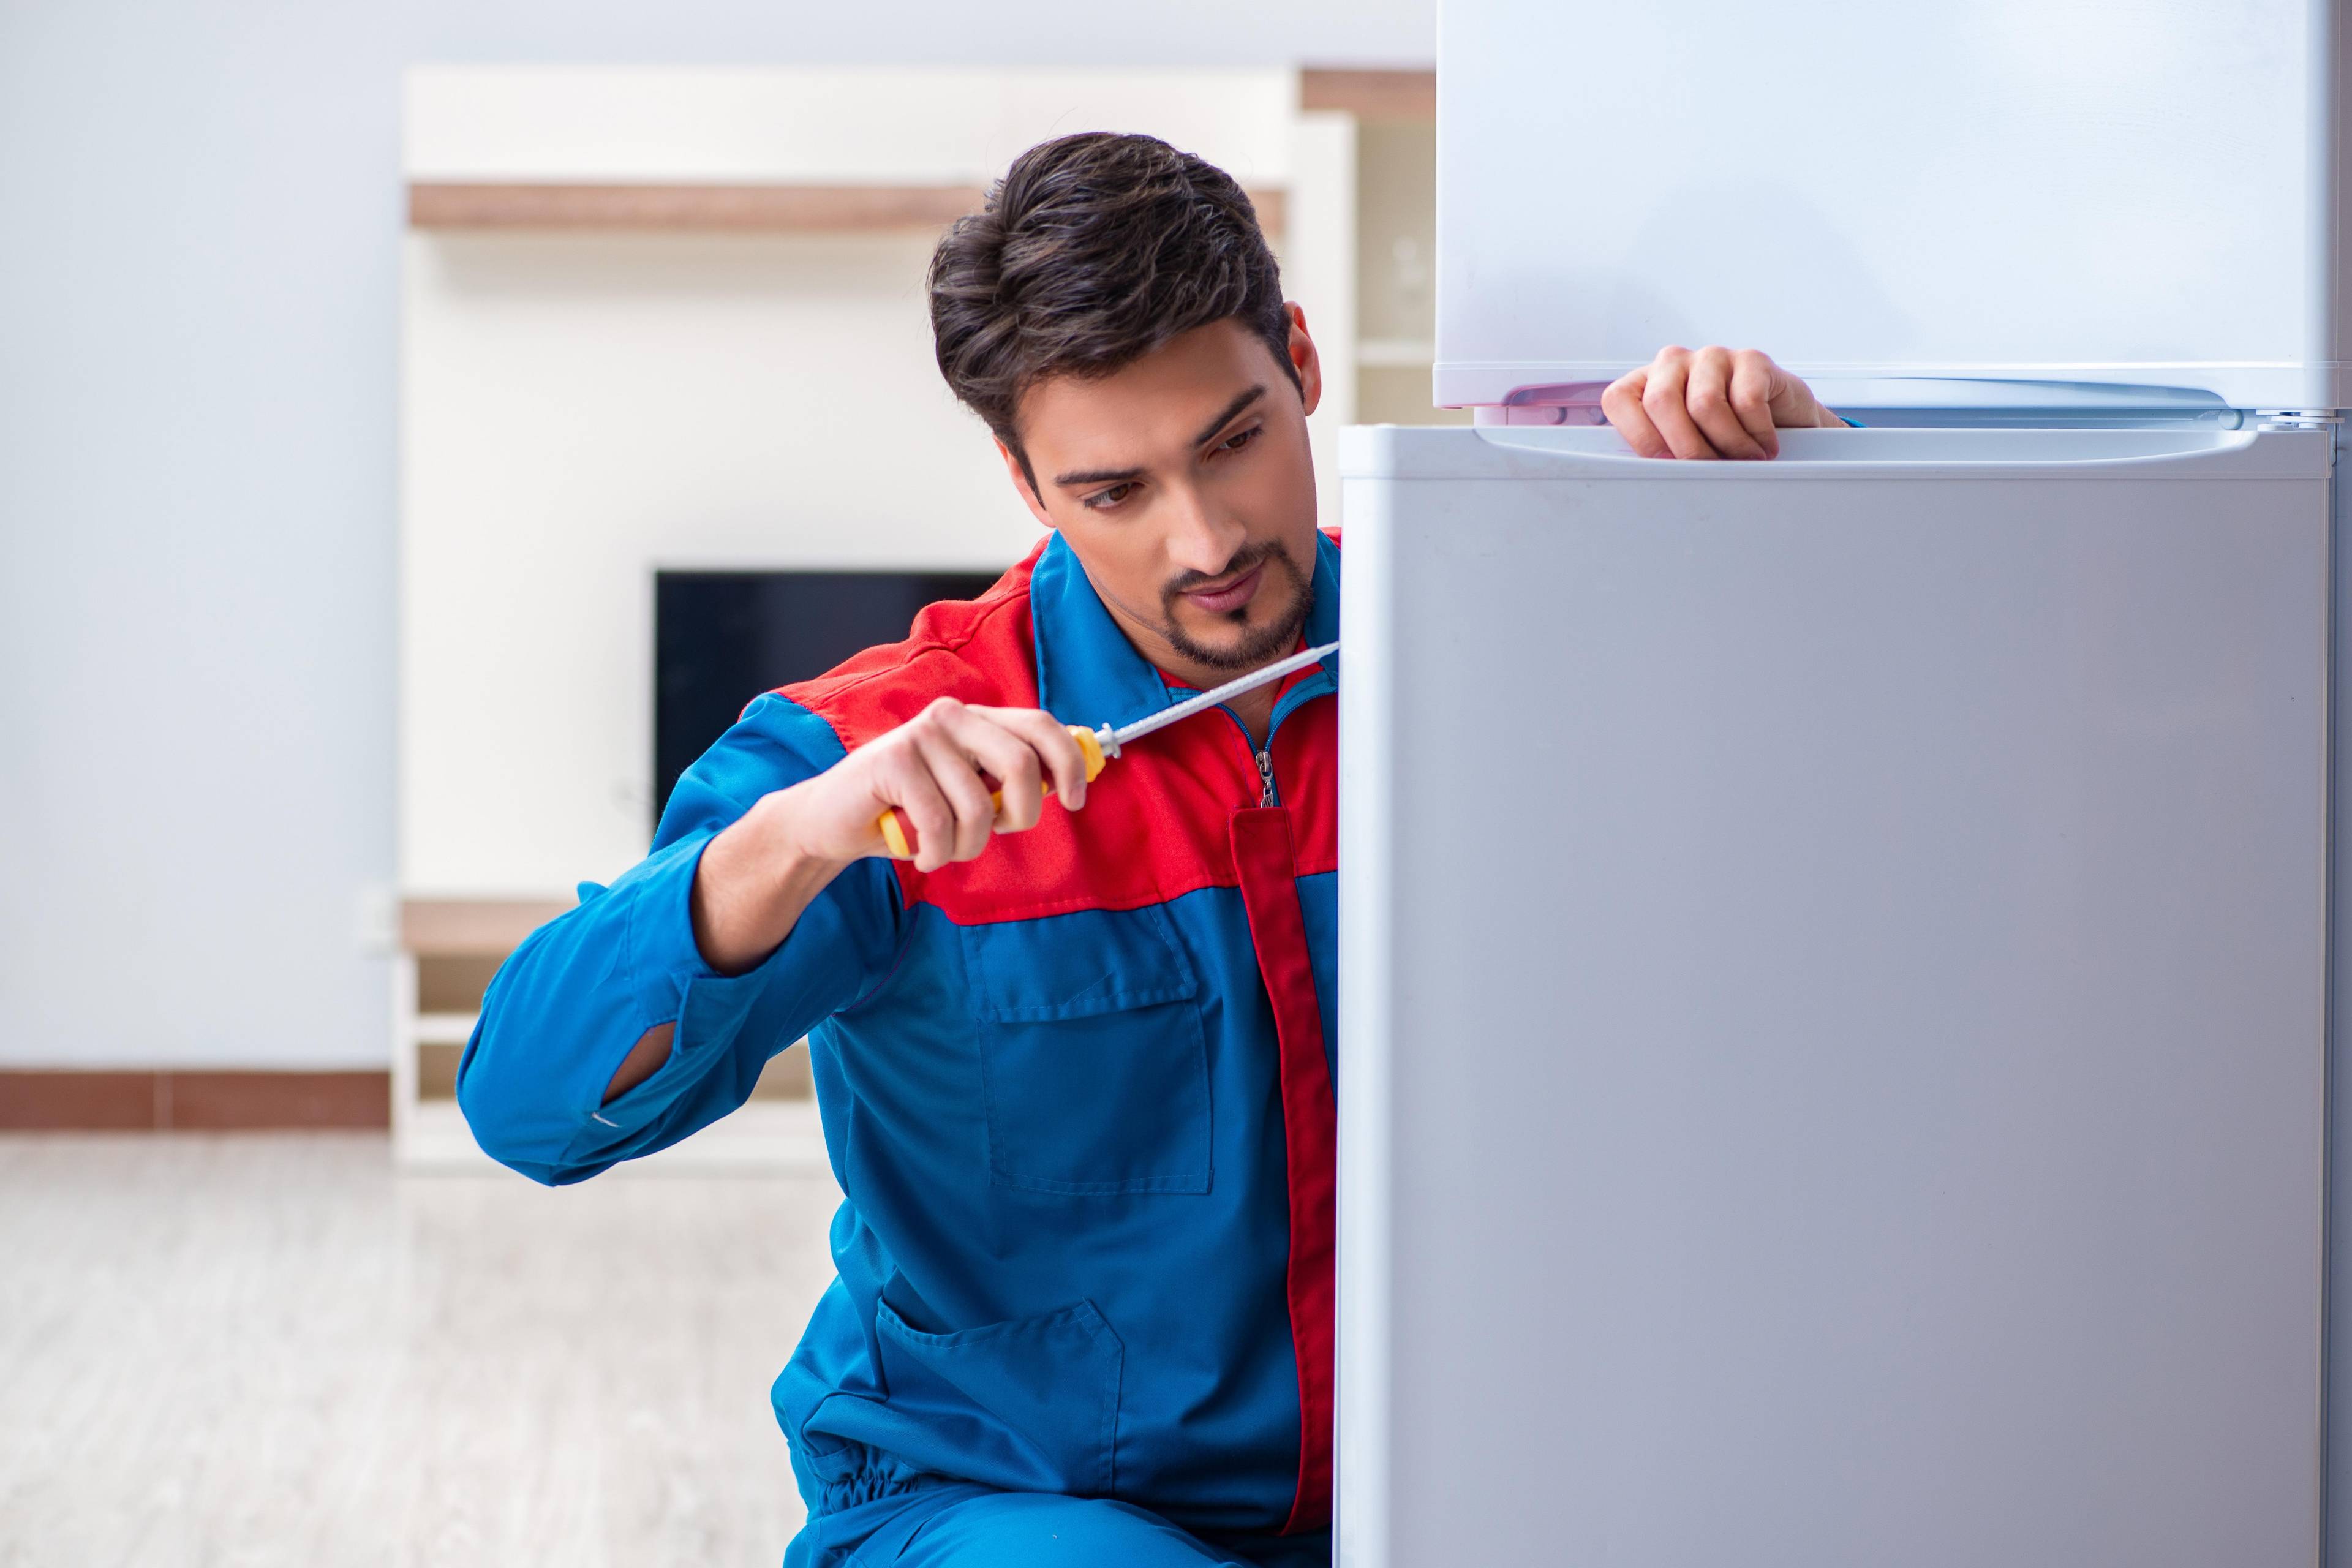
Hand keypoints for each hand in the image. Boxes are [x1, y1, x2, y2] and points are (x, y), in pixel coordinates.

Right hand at [777, 697, 1091, 872]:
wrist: (831, 821)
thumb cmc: (908, 812)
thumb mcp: (966, 793)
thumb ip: (1003, 782)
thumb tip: (1062, 784)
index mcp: (977, 719)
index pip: (1041, 726)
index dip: (1068, 764)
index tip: (1073, 801)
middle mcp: (952, 716)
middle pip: (1020, 765)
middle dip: (1020, 816)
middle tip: (997, 834)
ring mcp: (921, 735)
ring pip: (978, 807)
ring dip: (968, 846)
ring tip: (944, 848)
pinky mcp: (893, 761)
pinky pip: (940, 822)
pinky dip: (936, 853)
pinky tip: (921, 853)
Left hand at [1601, 345, 1839, 459]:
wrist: (1781, 421)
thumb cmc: (1720, 438)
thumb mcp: (1682, 445)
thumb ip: (1660, 453)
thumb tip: (1650, 479)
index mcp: (1645, 383)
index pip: (1619, 399)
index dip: (1639, 437)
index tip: (1663, 467)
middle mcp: (1672, 363)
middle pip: (1661, 402)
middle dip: (1685, 447)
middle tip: (1709, 472)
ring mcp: (1711, 356)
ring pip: (1705, 404)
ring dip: (1727, 445)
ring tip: (1744, 461)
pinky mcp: (1751, 359)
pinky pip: (1747, 401)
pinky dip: (1756, 434)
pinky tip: (1763, 447)